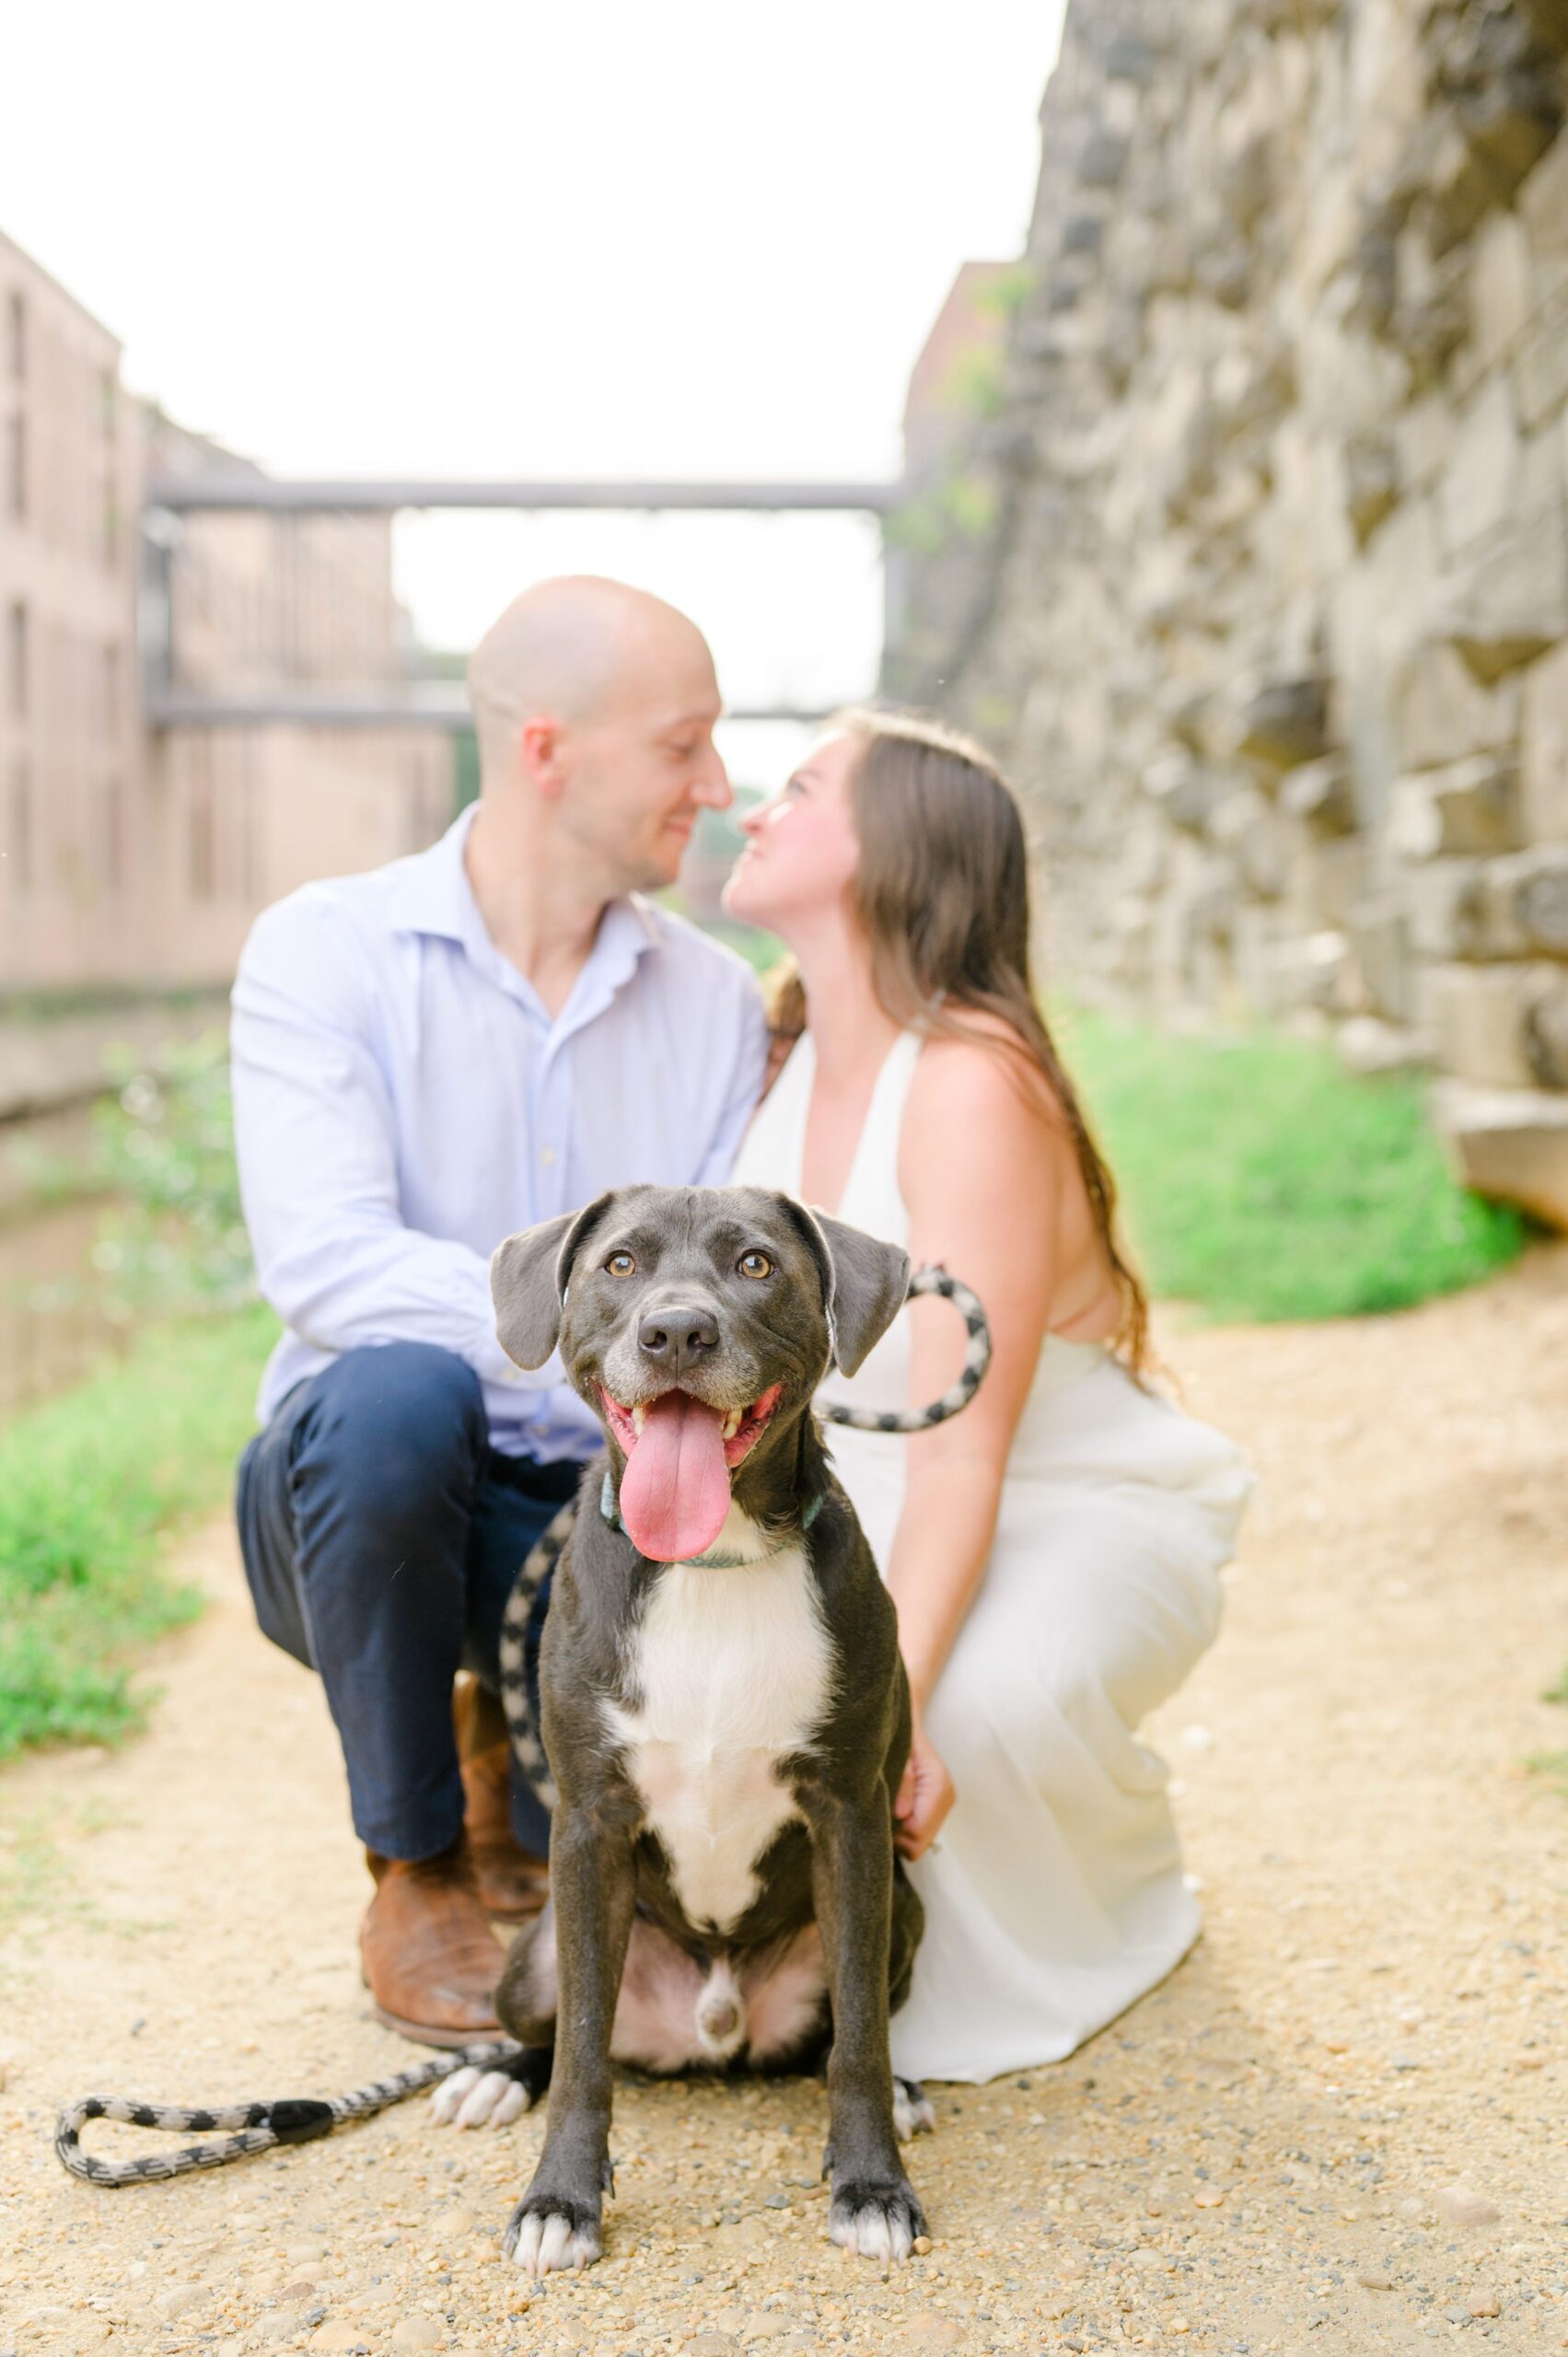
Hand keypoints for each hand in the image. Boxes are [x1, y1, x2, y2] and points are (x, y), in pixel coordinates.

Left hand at [894, 1714, 954, 1861]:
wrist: (907, 1721)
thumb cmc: (900, 1736)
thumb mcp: (899, 1755)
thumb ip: (903, 1783)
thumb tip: (901, 1814)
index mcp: (938, 1788)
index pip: (918, 1835)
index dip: (897, 1834)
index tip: (880, 1817)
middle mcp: (945, 1799)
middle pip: (920, 1844)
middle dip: (899, 1835)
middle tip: (881, 1813)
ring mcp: (942, 1804)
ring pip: (920, 1841)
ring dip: (901, 1831)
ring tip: (887, 1807)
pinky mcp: (935, 1806)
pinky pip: (920, 1831)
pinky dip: (905, 1826)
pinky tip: (895, 1808)